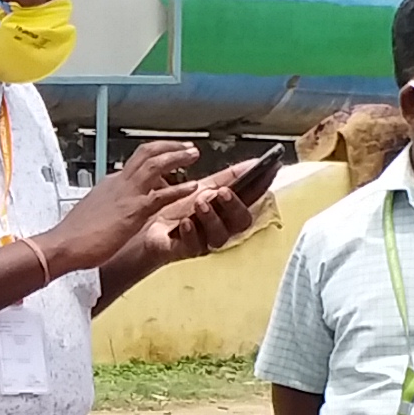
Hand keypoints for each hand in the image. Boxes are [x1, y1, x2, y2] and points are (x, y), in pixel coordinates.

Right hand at [34, 144, 199, 277]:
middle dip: (169, 146)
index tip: (171, 155)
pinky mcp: (133, 211)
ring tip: (193, 154)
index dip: (157, 156)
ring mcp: (127, 194)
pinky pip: (162, 195)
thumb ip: (109, 207)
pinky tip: (194, 187)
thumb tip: (114, 211)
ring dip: (177, 157)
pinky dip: (180, 189)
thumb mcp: (95, 213)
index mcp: (111, 183)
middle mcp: (119, 182)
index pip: (137, 162)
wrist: (63, 245)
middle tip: (188, 146)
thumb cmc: (76, 236)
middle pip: (147, 152)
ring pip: (155, 164)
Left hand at [124, 174, 260, 272]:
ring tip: (200, 202)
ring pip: (219, 236)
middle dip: (234, 205)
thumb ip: (228, 178)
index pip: (251, 199)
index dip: (261, 186)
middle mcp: (221, 227)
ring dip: (211, 217)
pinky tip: (186, 222)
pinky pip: (193, 246)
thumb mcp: (204, 188)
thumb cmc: (178, 210)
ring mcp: (205, 241)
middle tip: (223, 191)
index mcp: (228, 211)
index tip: (266, 170)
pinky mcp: (186, 250)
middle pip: (241, 222)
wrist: (147, 227)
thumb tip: (253, 163)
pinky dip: (191, 233)